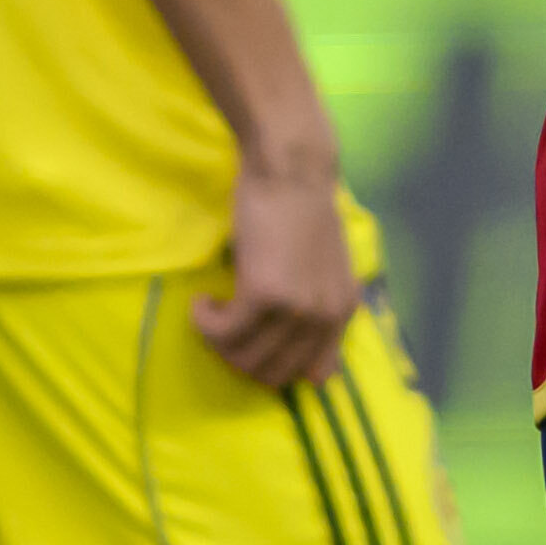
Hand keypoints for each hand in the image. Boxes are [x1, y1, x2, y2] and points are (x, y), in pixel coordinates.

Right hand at [194, 153, 360, 389]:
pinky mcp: (262, 295)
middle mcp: (324, 317)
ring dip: (218, 341)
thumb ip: (321, 309)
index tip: (253, 344)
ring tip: (213, 309)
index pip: (314, 373)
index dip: (276, 367)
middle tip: (224, 327)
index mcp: (344, 311)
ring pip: (243, 358)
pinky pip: (222, 333)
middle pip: (274, 374)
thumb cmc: (302, 210)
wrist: (291, 170)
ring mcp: (295, 309)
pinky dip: (204, 323)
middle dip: (241, 358)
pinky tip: (202, 302)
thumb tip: (309, 366)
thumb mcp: (326, 269)